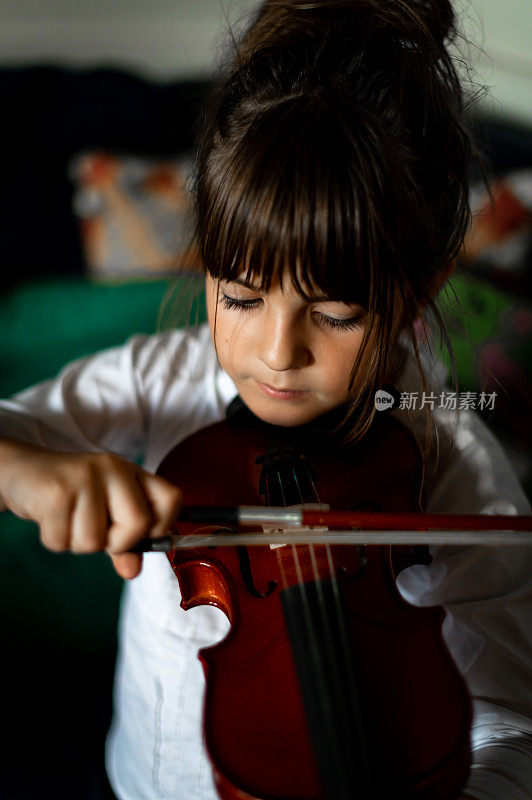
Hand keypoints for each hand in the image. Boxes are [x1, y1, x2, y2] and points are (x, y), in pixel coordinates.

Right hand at [0, 439, 181, 578]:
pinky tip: (52, 519)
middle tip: (98, 531)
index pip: (172, 499)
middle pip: (138, 524)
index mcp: (132, 473)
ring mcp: (85, 477)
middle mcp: (114, 469)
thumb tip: (132, 571)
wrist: (24, 472)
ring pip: (95, 541)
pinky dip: (56, 540)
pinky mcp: (55, 492)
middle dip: (117, 543)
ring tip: (69, 520)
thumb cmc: (73, 496)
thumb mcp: (105, 513)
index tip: (142, 536)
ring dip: (78, 543)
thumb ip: (125, 542)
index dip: (162, 526)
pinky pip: (63, 541)